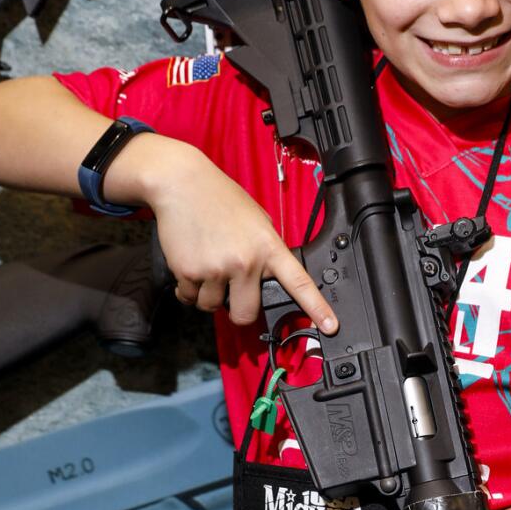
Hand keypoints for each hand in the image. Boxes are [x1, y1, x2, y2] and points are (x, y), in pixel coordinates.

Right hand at [134, 138, 336, 331]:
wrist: (181, 183)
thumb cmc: (219, 198)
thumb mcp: (256, 220)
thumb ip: (266, 250)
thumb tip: (269, 276)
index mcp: (268, 247)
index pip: (299, 283)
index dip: (316, 308)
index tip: (329, 326)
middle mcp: (246, 261)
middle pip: (246, 314)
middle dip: (238, 311)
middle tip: (231, 293)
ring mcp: (217, 269)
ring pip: (213, 307)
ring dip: (209, 295)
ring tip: (207, 266)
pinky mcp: (190, 272)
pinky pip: (190, 297)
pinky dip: (188, 289)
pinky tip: (191, 266)